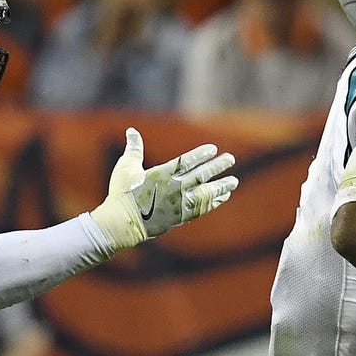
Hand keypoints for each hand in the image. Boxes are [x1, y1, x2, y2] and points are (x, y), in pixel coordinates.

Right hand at [91, 127, 238, 248]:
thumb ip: (134, 148)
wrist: (122, 224)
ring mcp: (178, 204)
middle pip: (201, 175)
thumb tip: (131, 130)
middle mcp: (174, 188)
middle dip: (218, 166)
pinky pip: (202, 208)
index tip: (213, 149)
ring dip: (221, 186)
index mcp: (162, 174)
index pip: (187, 161)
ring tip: (234, 181)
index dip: (201, 154)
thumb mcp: (126, 167)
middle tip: (230, 159)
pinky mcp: (180, 217)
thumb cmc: (122, 194)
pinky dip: (214, 202)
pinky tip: (223, 197)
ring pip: (206, 193)